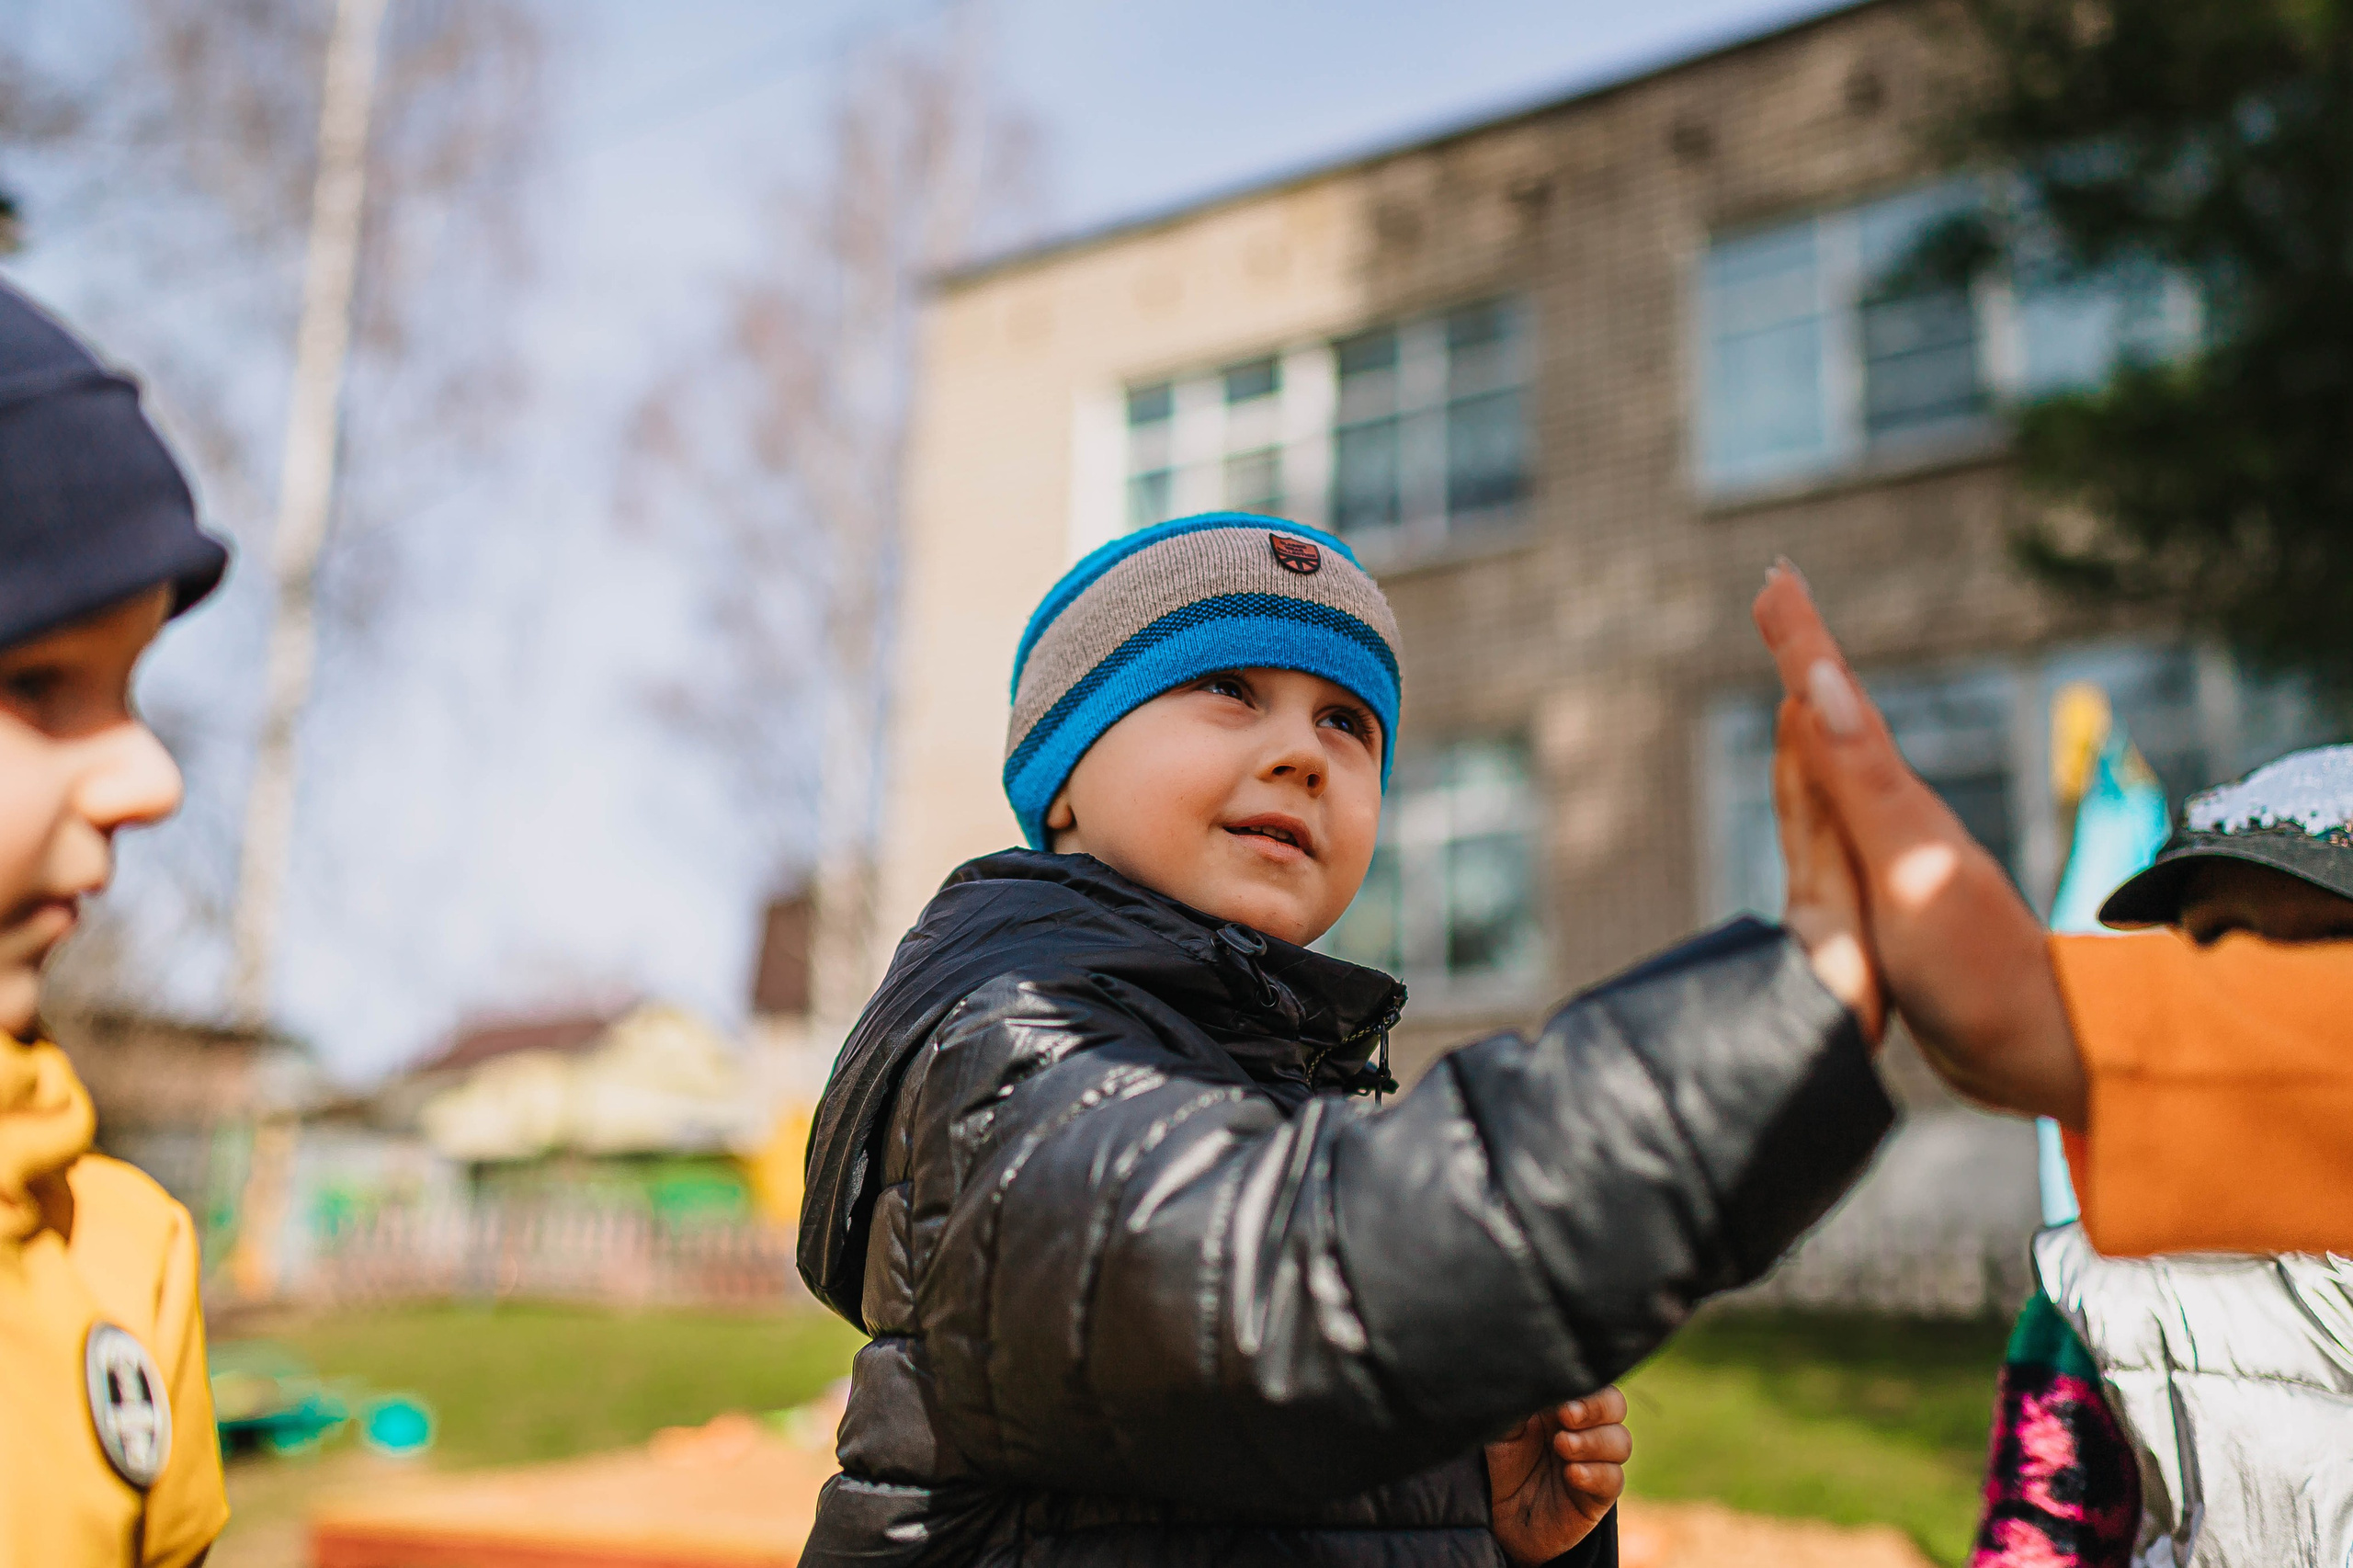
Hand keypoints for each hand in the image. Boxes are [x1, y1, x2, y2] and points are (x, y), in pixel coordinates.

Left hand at [1485, 1386, 1628, 1566]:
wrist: (1496, 1514)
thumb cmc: (1501, 1462)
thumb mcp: (1503, 1427)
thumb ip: (1521, 1404)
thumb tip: (1535, 1377)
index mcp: (1566, 1404)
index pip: (1594, 1386)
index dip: (1587, 1390)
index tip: (1563, 1401)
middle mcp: (1586, 1430)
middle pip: (1615, 1407)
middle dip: (1596, 1409)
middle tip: (1566, 1416)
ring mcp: (1595, 1462)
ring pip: (1621, 1442)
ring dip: (1594, 1442)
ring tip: (1562, 1446)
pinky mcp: (1598, 1496)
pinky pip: (1613, 1479)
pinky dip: (1595, 1473)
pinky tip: (1572, 1473)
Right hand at [1752, 564, 2086, 1126]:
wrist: (2033, 1052)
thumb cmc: (1975, 968)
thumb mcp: (1908, 866)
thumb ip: (1857, 781)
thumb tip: (1815, 687)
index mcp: (1887, 805)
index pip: (1833, 704)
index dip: (1801, 641)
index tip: (1777, 578)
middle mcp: (1886, 823)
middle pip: (1827, 728)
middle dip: (1800, 659)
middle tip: (1779, 599)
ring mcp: (1887, 866)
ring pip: (1829, 780)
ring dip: (1806, 722)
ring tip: (1793, 675)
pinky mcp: (1884, 910)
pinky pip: (1833, 836)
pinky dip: (1814, 797)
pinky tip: (1820, 798)